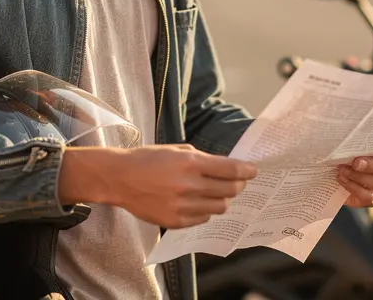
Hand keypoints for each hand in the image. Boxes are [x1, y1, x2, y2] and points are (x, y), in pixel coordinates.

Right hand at [59, 144, 257, 228]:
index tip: (253, 171)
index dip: (246, 170)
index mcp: (190, 163)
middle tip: (237, 182)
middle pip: (229, 190)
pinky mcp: (175, 222)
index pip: (230, 169)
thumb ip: (202, 159)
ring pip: (219, 207)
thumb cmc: (148, 160)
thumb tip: (227, 167)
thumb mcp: (176, 150)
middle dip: (237, 185)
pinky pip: (203, 219)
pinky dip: (205, 211)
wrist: (120, 178)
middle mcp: (188, 185)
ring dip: (222, 199)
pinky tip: (197, 203)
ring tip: (215, 193)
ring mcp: (182, 206)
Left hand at [337, 134, 372, 207]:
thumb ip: (351, 135)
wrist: (330, 175)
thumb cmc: (341, 152)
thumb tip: (342, 125)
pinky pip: (370, 197)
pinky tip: (342, 180)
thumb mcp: (345, 141)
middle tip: (356, 162)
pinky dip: (354, 188)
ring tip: (343, 170)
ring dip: (360, 176)